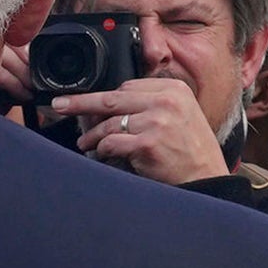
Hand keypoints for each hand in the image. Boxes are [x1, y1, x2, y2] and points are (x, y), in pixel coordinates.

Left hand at [45, 74, 230, 185]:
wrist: (207, 180)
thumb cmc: (192, 152)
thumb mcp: (182, 115)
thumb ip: (153, 104)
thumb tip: (111, 104)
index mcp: (173, 90)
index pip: (127, 86)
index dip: (103, 96)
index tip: (84, 101)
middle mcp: (166, 102)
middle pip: (112, 98)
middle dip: (81, 104)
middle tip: (60, 106)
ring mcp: (157, 122)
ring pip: (109, 124)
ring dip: (92, 136)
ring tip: (86, 144)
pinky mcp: (148, 144)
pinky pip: (111, 144)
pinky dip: (102, 150)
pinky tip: (102, 155)